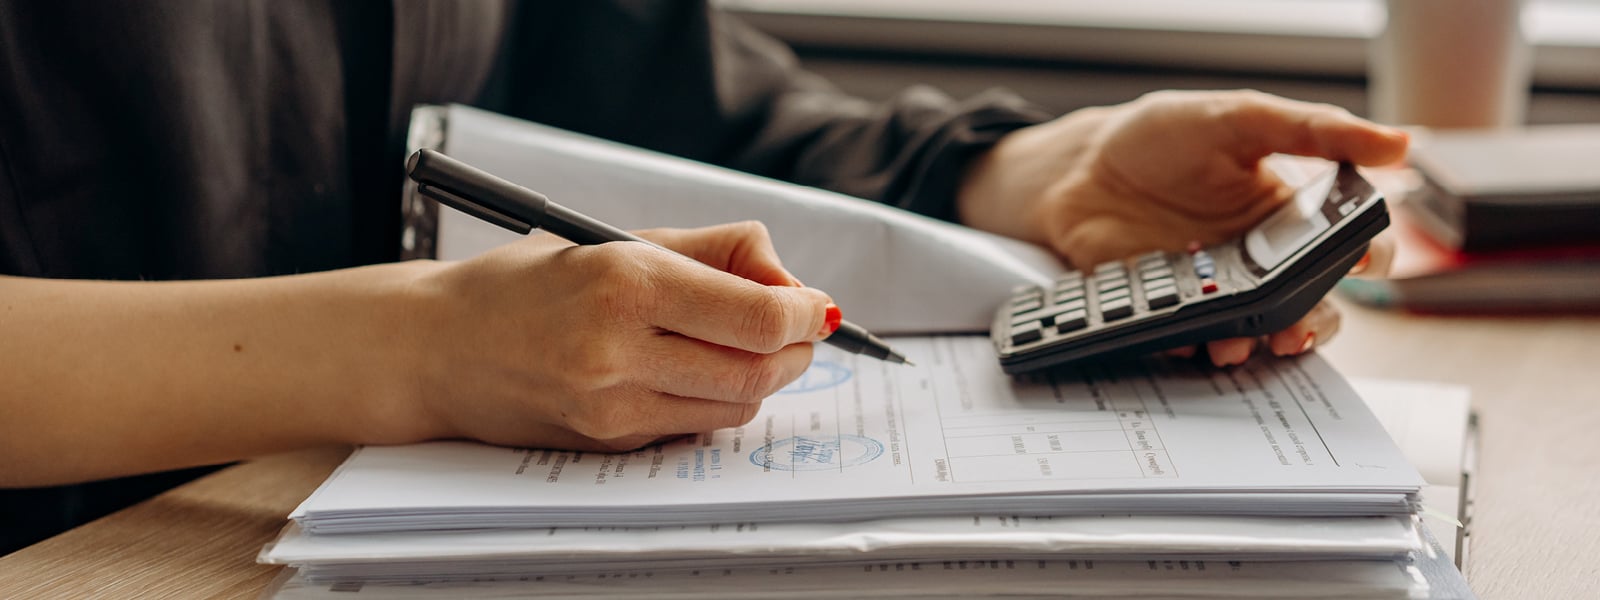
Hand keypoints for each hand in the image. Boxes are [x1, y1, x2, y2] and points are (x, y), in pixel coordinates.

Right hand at [399, 221, 831, 451]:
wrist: (437, 347)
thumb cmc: (529, 284)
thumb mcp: (619, 240)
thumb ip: (715, 251)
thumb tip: (790, 282)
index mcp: (626, 284)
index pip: (757, 317)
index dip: (803, 314)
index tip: (815, 305)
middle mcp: (618, 351)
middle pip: (758, 372)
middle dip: (793, 350)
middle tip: (794, 328)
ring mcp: (612, 407)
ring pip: (734, 407)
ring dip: (761, 378)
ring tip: (744, 346)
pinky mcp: (606, 443)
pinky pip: (693, 427)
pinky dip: (715, 400)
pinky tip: (692, 371)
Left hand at [957, 90, 1406, 364]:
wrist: (1079, 168)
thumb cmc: (1161, 136)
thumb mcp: (1240, 118)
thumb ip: (1313, 130)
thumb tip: (1398, 142)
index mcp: (1290, 212)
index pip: (1351, 244)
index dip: (1367, 258)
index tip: (1361, 262)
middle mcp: (1261, 257)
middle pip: (1313, 303)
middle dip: (1315, 320)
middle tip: (1300, 324)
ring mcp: (1216, 287)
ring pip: (1260, 331)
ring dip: (1259, 342)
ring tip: (1245, 342)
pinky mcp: (1170, 308)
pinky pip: (1194, 338)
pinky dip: (1196, 344)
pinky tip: (1191, 338)